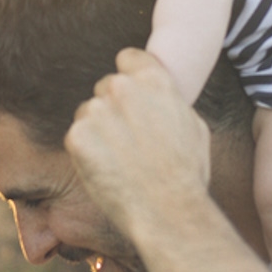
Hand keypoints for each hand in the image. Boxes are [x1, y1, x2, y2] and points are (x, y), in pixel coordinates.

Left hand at [64, 49, 213, 242]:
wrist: (169, 212)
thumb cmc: (188, 174)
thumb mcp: (194, 125)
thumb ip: (170, 101)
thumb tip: (161, 94)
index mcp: (153, 78)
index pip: (127, 58)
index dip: (131, 78)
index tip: (134, 100)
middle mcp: (121, 87)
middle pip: (105, 87)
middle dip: (113, 109)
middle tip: (130, 142)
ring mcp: (96, 110)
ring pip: (88, 112)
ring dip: (98, 131)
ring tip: (122, 162)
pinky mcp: (76, 136)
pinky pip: (77, 137)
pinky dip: (87, 153)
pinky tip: (109, 172)